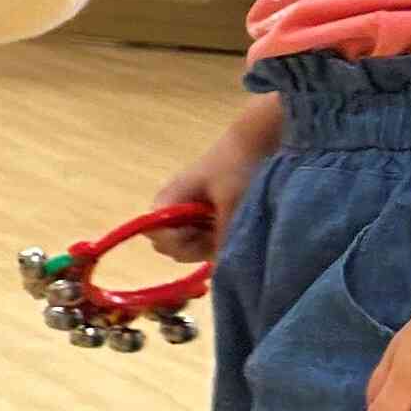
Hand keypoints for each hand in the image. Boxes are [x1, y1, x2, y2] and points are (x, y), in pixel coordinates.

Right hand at [147, 117, 275, 259]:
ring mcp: (184, 214)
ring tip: (230, 229)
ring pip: (184, 246)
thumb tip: (223, 268)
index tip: (205, 235)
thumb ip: (223, 235)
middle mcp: (170, 210)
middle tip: (221, 234)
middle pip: (168, 245)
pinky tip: (229, 227)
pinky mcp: (199, 216)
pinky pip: (197, 239)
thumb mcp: (232, 203)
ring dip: (206, 245)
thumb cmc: (235, 167)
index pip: (156, 235)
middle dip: (193, 247)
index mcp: (168, 200)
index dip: (178, 242)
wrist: (253, 142)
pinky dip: (213, 240)